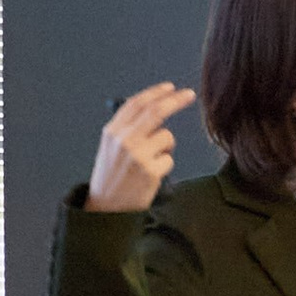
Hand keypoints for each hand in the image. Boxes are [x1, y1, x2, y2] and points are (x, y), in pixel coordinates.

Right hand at [87, 86, 192, 214]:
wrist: (105, 208)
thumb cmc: (111, 178)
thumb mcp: (110, 148)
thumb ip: (129, 129)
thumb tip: (155, 111)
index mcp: (112, 132)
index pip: (136, 104)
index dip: (155, 93)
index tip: (170, 87)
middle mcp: (124, 140)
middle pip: (156, 111)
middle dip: (175, 100)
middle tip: (190, 94)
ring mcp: (137, 155)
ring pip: (167, 137)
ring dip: (166, 147)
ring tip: (150, 163)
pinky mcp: (150, 171)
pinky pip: (169, 160)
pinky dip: (164, 166)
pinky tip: (150, 177)